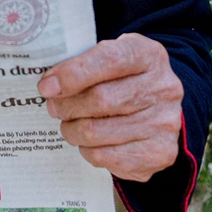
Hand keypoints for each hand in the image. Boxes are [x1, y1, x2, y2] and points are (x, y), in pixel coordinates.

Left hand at [39, 33, 182, 182]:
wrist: (158, 105)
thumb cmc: (123, 78)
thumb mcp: (110, 56)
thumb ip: (83, 63)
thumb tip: (50, 85)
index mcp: (148, 55)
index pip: (110, 60)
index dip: (73, 74)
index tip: (47, 86)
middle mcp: (163, 88)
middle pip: (101, 99)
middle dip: (67, 106)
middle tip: (54, 108)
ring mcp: (164, 123)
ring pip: (98, 132)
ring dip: (72, 130)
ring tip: (69, 125)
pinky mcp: (159, 153)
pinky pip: (106, 156)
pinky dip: (88, 150)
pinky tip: (89, 142)